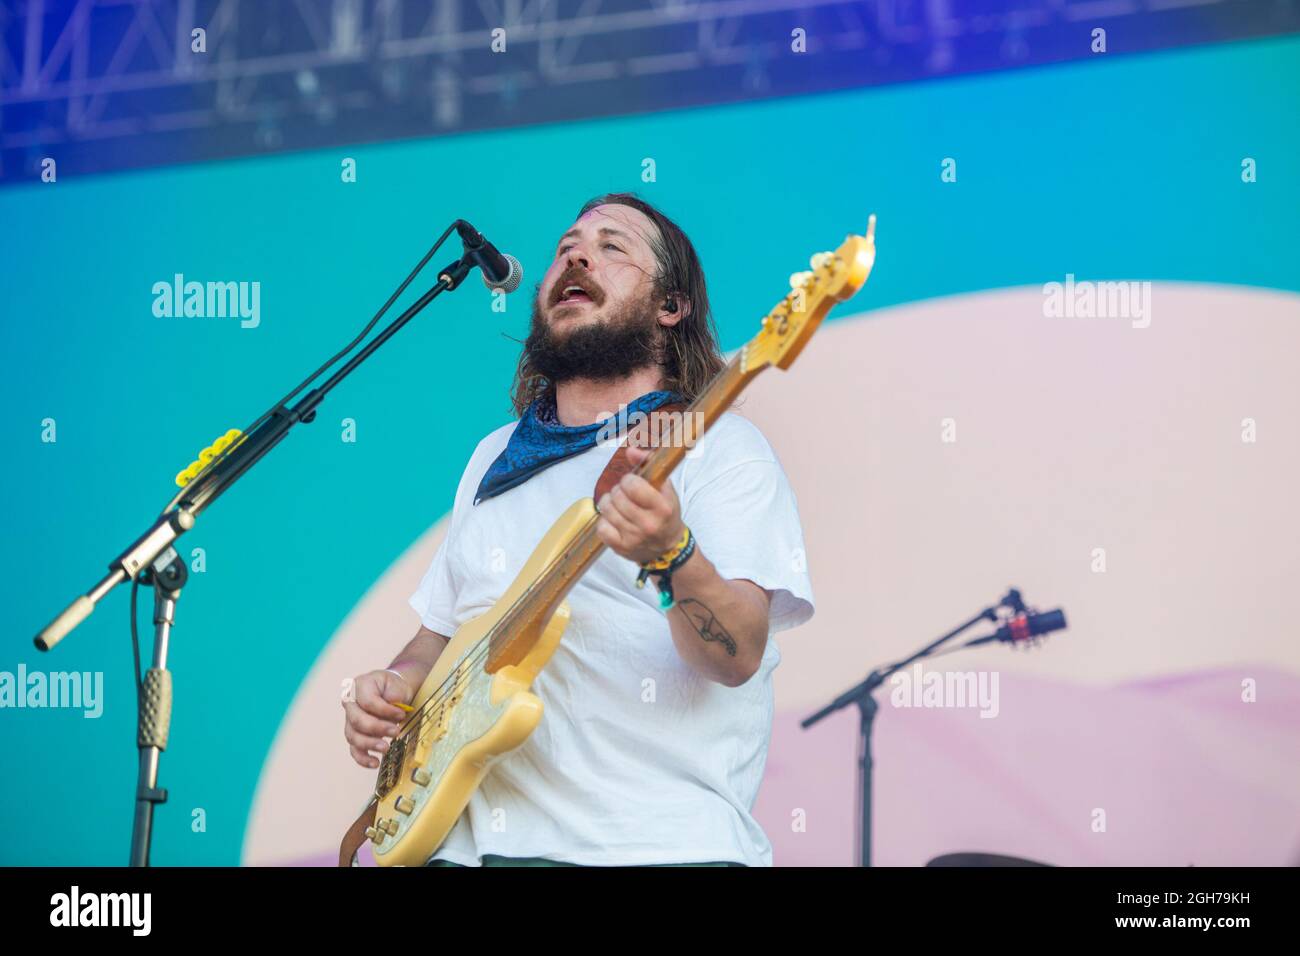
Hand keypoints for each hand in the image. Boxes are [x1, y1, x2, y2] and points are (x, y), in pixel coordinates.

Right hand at [343, 669, 412, 768]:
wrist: (392, 692)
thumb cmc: (393, 688)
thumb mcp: (396, 685)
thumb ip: (394, 695)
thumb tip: (394, 707)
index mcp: (359, 686)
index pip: (367, 701)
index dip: (384, 710)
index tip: (401, 714)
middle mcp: (350, 703)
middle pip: (357, 720)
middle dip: (377, 728)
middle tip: (395, 732)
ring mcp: (350, 720)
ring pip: (353, 736)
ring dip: (370, 744)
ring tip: (386, 748)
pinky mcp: (354, 734)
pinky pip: (354, 749)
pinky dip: (363, 758)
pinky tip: (374, 763)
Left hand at [595, 444, 685, 564]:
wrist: (668, 547)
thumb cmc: (666, 514)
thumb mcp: (665, 488)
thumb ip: (648, 465)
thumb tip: (630, 450)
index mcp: (662, 508)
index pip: (632, 486)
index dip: (628, 480)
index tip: (632, 482)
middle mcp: (648, 525)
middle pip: (617, 497)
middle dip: (618, 491)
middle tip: (625, 494)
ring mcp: (633, 538)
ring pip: (606, 510)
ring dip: (609, 503)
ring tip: (618, 504)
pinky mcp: (620, 548)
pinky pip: (601, 527)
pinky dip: (605, 520)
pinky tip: (614, 519)